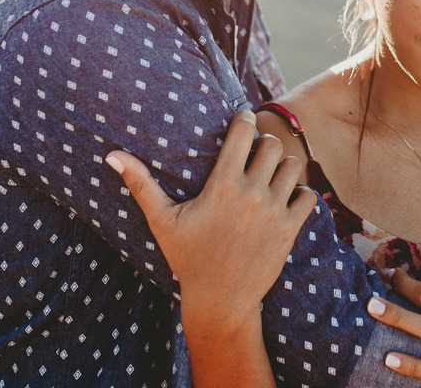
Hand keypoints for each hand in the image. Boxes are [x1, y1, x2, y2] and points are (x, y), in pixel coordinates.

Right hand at [105, 109, 317, 319]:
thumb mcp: (162, 221)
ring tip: (270, 175)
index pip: (243, 132)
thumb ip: (141, 184)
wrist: (220, 301)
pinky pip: (309, 195)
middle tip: (254, 154)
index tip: (242, 121)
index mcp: (221, 186)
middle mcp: (251, 194)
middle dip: (263, 145)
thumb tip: (112, 155)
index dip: (244, 120)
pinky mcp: (290, 229)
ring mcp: (274, 212)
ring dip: (283, 167)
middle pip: (271, 145)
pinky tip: (285, 198)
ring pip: (292, 166)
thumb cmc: (188, 258)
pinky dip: (301, 193)